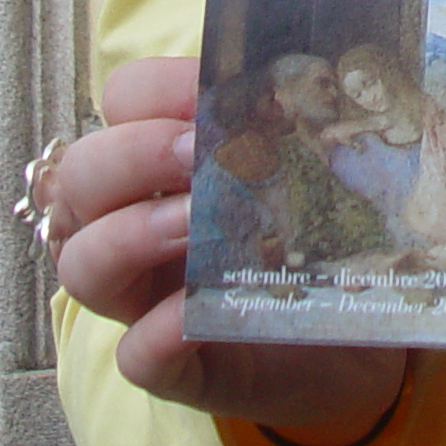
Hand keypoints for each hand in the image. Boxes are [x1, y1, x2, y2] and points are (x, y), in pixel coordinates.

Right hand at [54, 57, 405, 436]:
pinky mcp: (176, 368)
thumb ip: (292, 122)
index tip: (210, 94)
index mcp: (166, 161)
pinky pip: (135, 353)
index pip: (121, 103)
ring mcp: (146, 300)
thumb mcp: (310, 164)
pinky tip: (197, 315)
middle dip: (128, 156)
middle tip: (192, 154)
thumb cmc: (321, 235)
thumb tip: (309, 78)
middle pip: (80, 178)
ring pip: (81, 263)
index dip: (153, 91)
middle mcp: (137, 225)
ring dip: (130, 233)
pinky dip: (157, 329)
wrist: (364, 333)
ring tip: (193, 223)